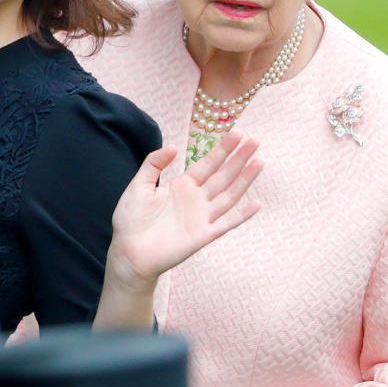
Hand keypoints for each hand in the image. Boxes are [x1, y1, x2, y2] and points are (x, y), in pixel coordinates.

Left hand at [107, 126, 261, 291]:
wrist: (128, 252)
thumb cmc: (131, 221)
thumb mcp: (139, 186)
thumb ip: (153, 164)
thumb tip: (174, 147)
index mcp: (182, 186)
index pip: (207, 164)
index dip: (222, 150)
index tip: (237, 134)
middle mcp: (195, 199)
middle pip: (222, 175)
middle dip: (238, 159)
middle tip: (254, 141)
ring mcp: (201, 217)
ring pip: (228, 195)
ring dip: (244, 180)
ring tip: (259, 162)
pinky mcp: (203, 235)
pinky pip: (226, 224)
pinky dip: (241, 215)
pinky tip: (255, 203)